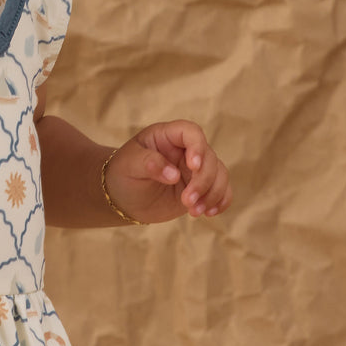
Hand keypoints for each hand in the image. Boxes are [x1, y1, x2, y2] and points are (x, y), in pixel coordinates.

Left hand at [102, 120, 232, 223]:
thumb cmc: (123, 173)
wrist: (124, 197)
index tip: (193, 166)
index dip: (197, 146)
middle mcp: (185, 149)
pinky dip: (221, 201)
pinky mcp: (201, 187)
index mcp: (167, 136)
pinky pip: (222, 190)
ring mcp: (195, 169)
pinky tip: (209, 213)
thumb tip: (173, 175)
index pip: (191, 132)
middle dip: (202, 181)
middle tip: (186, 202)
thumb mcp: (129, 164)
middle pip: (209, 157)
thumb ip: (149, 163)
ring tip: (193, 212)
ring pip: (219, 174)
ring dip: (212, 194)